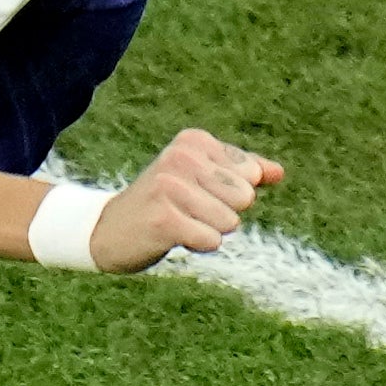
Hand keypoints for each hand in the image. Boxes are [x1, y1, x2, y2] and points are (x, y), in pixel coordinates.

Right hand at [93, 124, 282, 268]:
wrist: (106, 230)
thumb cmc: (164, 203)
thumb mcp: (203, 179)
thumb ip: (245, 172)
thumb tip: (279, 173)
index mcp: (194, 141)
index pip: (252, 174)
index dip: (230, 194)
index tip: (195, 192)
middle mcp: (181, 156)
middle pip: (245, 197)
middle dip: (222, 213)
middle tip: (186, 211)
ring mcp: (169, 186)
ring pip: (230, 221)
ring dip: (208, 230)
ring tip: (178, 222)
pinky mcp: (163, 219)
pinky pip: (212, 240)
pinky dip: (197, 245)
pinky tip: (171, 236)